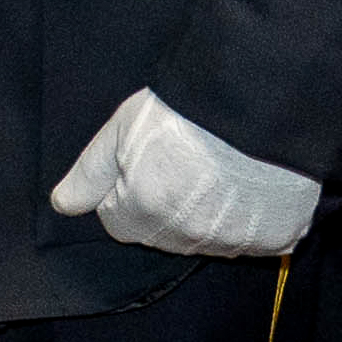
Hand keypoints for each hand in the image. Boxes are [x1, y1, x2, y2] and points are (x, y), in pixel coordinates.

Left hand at [51, 87, 323, 261]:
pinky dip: (252, 221)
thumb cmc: (187, 110)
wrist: (264, 100)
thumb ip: (89, 174)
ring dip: (210, 216)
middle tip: (190, 162)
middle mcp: (191, 235)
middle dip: (167, 206)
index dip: (129, 188)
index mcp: (146, 210)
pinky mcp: (279, 237)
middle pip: (163, 234)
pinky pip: (254, 241)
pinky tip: (254, 187)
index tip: (150, 161)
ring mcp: (237, 240)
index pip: (119, 221)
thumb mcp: (121, 129)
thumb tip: (62, 206)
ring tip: (224, 172)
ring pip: (208, 240)